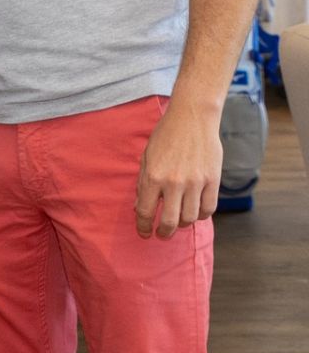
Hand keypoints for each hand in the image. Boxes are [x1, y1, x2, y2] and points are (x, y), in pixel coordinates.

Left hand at [135, 101, 221, 238]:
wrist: (192, 118)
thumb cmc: (165, 137)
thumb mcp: (146, 158)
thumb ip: (144, 183)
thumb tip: (140, 207)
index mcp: (153, 176)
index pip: (144, 211)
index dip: (143, 226)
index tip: (144, 233)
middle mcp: (174, 182)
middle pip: (169, 221)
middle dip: (163, 232)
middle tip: (161, 234)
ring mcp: (195, 182)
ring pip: (190, 218)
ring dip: (183, 224)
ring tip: (178, 222)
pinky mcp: (213, 180)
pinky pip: (209, 208)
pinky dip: (202, 215)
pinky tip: (195, 212)